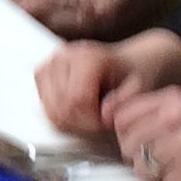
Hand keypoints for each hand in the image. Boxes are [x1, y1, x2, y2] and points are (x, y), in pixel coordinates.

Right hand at [34, 30, 180, 135]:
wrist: (126, 61)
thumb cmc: (133, 74)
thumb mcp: (139, 87)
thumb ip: (125, 102)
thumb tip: (105, 114)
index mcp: (87, 56)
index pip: (76, 100)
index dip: (91, 119)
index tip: (107, 121)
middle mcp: (63, 56)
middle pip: (61, 107)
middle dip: (82, 123)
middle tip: (101, 120)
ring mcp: (49, 64)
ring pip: (50, 110)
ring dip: (71, 121)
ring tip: (91, 115)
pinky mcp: (41, 73)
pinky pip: (45, 107)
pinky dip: (61, 116)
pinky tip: (79, 111)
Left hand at [105, 85, 180, 180]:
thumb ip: (158, 114)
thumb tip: (115, 126)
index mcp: (174, 99)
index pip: (122, 114)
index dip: (126, 133)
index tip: (139, 143)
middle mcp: (174, 118)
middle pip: (126, 142)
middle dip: (138, 157)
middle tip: (163, 162)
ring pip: (140, 167)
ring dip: (153, 175)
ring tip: (179, 171)